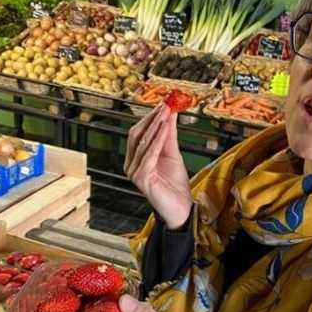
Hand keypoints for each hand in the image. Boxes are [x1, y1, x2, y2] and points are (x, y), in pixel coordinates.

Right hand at [124, 104, 191, 228]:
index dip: (149, 117)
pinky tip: (165, 129)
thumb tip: (170, 113)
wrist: (181, 208)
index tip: (163, 103)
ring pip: (143, 143)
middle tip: (165, 105)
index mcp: (135, 158)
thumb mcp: (172, 154)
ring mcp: (133, 173)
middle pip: (136, 135)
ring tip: (166, 113)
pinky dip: (158, 140)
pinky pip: (149, 155)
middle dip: (151, 118)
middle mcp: (130, 165)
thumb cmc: (175, 184)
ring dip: (156, 126)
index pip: (138, 132)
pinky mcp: (141, 179)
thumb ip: (169, 135)